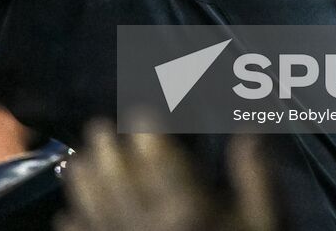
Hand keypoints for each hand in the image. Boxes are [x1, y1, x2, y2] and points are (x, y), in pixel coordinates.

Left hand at [56, 121, 275, 230]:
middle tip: (115, 133)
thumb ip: (255, 177)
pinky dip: (74, 213)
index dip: (144, 121)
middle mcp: (142, 219)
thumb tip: (251, 129)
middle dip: (108, 138)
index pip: (150, 143)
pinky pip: (71, 227)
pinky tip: (81, 210)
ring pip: (81, 187)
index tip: (148, 115)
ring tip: (92, 160)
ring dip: (86, 167)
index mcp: (185, 206)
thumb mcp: (265, 225)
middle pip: (107, 158)